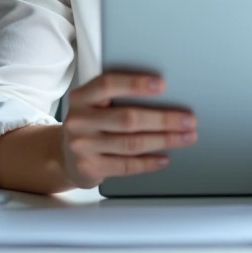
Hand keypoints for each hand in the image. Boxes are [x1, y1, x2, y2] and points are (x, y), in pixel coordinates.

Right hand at [59, 73, 197, 188]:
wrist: (63, 155)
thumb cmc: (90, 123)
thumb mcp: (93, 104)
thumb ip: (115, 96)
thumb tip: (163, 93)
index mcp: (81, 98)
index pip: (108, 84)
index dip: (135, 84)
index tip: (162, 85)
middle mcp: (79, 121)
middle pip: (128, 118)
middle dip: (163, 119)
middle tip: (188, 120)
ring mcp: (82, 146)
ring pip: (131, 143)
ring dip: (164, 140)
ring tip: (185, 137)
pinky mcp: (89, 168)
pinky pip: (126, 165)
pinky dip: (148, 162)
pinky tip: (164, 158)